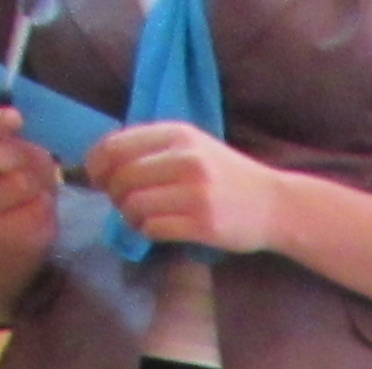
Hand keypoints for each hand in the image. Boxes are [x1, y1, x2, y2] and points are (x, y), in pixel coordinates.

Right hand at [0, 105, 61, 262]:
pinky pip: (35, 210)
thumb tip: (31, 140)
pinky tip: (43, 204)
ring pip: (17, 182)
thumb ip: (21, 141)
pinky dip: (47, 204)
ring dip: (39, 180)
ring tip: (41, 185)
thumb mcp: (23, 147)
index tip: (17, 117)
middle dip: (17, 152)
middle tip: (38, 157)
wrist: (20, 221)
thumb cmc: (20, 171)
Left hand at [90, 120, 286, 254]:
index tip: (99, 178)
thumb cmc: (227, 176)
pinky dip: (146, 231)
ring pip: (134, 205)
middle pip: (122, 178)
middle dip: (113, 194)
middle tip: (122, 202)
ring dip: (129, 216)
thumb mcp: (193, 146)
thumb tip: (103, 163)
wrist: (274, 204)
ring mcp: (196, 193)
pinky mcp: (204, 224)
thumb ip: (153, 148)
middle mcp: (186, 160)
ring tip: (142, 217)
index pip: (116, 146)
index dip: (97, 165)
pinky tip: (157, 228)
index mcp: (178, 135)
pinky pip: (153, 228)